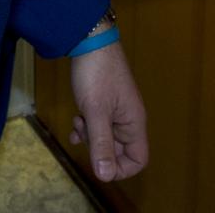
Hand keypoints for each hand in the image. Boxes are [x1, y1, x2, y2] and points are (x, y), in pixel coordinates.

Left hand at [68, 38, 147, 183]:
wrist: (90, 38)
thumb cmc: (96, 75)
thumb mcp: (96, 111)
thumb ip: (101, 143)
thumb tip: (105, 176)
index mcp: (133, 122)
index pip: (138, 159)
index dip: (121, 168)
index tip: (99, 162)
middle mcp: (128, 118)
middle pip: (119, 150)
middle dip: (99, 148)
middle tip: (84, 132)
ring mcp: (117, 108)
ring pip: (106, 137)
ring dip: (90, 136)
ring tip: (78, 123)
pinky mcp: (105, 100)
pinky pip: (99, 124)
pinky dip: (87, 127)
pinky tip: (75, 122)